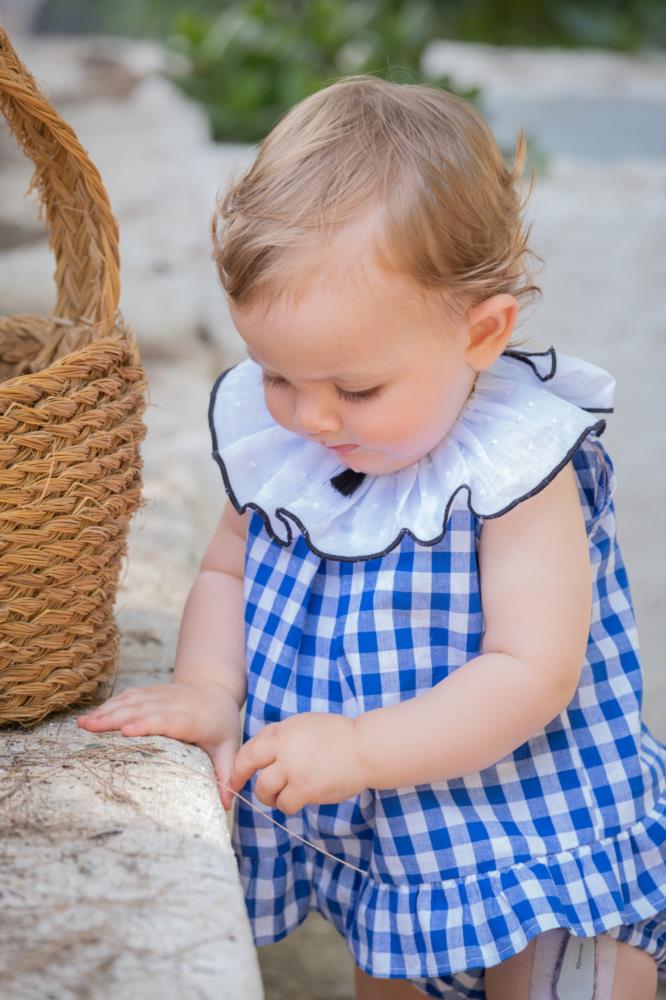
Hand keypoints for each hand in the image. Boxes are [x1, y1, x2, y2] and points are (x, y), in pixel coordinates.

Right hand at [77, 681, 241, 810]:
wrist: (215, 688)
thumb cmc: (220, 723)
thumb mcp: (229, 746)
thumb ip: (226, 772)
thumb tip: (227, 805)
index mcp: (191, 718)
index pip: (167, 719)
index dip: (147, 723)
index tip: (127, 731)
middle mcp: (173, 703)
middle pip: (141, 709)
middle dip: (115, 718)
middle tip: (89, 728)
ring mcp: (159, 695)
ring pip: (131, 701)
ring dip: (106, 711)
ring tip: (82, 724)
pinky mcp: (150, 692)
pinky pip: (128, 696)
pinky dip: (109, 705)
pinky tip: (91, 716)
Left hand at [229, 712, 366, 814]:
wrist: (364, 748)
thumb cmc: (339, 737)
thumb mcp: (306, 725)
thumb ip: (283, 736)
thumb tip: (261, 750)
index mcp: (284, 730)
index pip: (251, 746)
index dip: (239, 762)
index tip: (236, 773)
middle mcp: (284, 747)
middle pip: (249, 764)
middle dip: (240, 778)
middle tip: (240, 788)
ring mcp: (293, 768)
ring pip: (264, 788)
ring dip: (269, 796)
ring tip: (281, 796)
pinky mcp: (305, 788)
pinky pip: (284, 803)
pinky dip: (288, 805)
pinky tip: (297, 801)